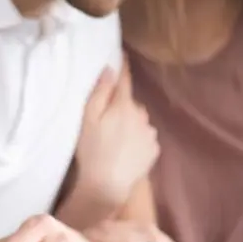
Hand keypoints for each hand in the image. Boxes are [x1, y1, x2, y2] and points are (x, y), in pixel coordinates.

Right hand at [75, 59, 159, 206]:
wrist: (107, 186)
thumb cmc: (92, 151)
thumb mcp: (88, 119)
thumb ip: (100, 92)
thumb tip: (110, 69)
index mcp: (124, 105)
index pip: (125, 80)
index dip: (123, 67)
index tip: (123, 56)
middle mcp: (142, 115)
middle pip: (131, 103)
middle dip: (122, 106)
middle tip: (106, 121)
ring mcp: (150, 133)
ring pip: (139, 121)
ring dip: (130, 124)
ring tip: (115, 140)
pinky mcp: (154, 150)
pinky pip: (145, 137)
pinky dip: (137, 140)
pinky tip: (125, 151)